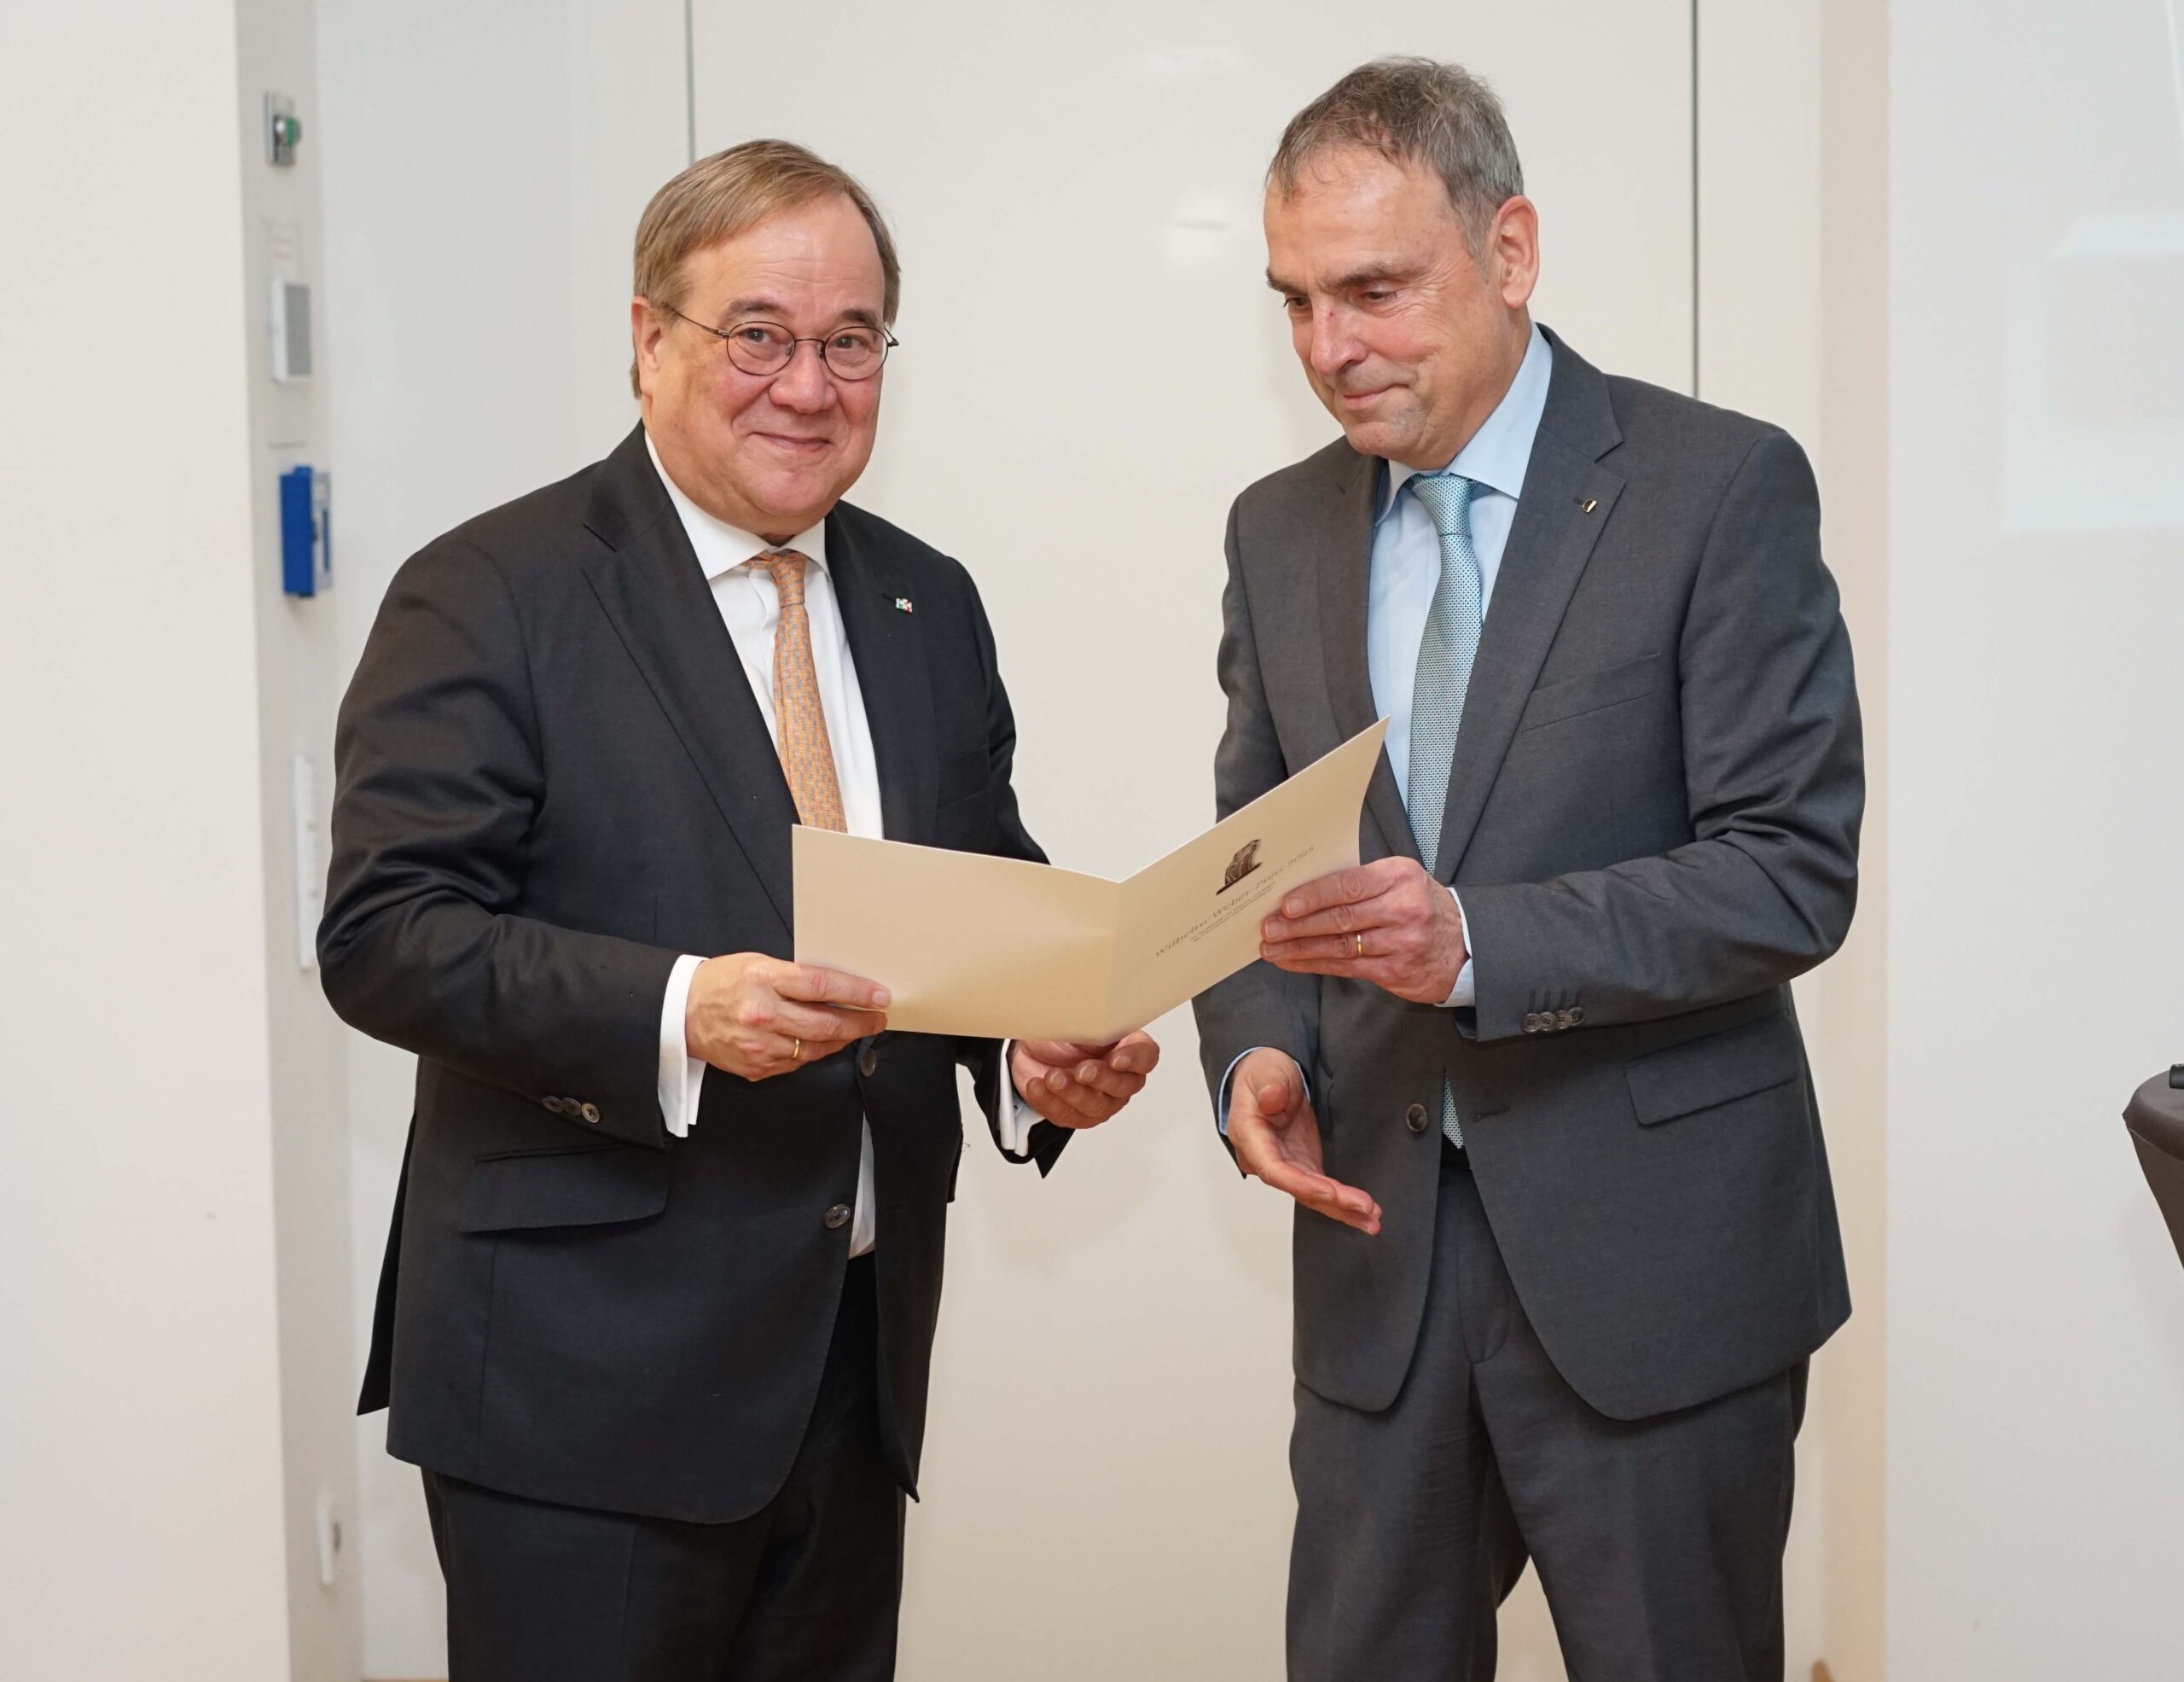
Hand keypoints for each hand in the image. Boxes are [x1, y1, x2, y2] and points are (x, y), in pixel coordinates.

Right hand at [685, 954, 888, 1080]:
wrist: (680, 1012)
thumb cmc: (720, 983)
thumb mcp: (758, 964)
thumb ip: (794, 976)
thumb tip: (837, 987)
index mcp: (763, 980)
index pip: (820, 986)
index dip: (855, 992)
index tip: (878, 995)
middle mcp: (762, 1014)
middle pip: (824, 1023)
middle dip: (859, 1022)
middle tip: (877, 1017)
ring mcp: (759, 1045)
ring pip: (815, 1047)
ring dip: (842, 1039)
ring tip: (855, 1028)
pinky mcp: (756, 1067)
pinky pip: (797, 1062)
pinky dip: (815, 1051)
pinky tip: (823, 1041)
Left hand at [1010, 1032, 1160, 1129]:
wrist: (1030, 1050)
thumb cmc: (1060, 1033)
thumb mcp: (1074, 1020)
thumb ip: (1092, 1026)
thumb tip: (1097, 1028)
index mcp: (1128, 1048)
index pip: (1146, 1056)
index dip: (1135, 1059)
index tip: (1115, 1059)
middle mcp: (1120, 1077)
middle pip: (1124, 1086)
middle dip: (1102, 1079)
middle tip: (1081, 1070)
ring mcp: (1101, 1100)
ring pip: (1097, 1106)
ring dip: (1073, 1092)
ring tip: (1052, 1077)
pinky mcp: (1077, 1115)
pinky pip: (1068, 1115)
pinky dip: (1050, 1101)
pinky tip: (1038, 1086)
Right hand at [1226, 1049, 1380, 1233]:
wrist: (1269, 1074)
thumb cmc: (1263, 1072)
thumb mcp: (1265, 1071)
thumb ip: (1268, 1085)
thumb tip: (1272, 1098)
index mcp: (1250, 1137)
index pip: (1275, 1170)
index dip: (1303, 1184)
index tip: (1331, 1193)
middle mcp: (1265, 1158)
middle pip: (1299, 1188)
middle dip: (1333, 1202)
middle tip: (1364, 1209)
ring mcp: (1287, 1163)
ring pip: (1313, 1195)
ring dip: (1342, 1209)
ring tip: (1372, 1220)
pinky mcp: (1303, 1163)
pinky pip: (1322, 1188)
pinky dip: (1343, 1201)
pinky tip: (1365, 1212)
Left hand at [1257, 858, 1467, 1004]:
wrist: (1463, 945)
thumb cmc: (1421, 906)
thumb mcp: (1401, 881)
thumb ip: (1360, 883)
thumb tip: (1303, 891)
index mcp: (1400, 877)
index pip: (1349, 885)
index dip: (1314, 896)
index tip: (1285, 905)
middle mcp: (1403, 909)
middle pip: (1341, 918)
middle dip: (1298, 925)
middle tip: (1268, 928)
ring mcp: (1400, 942)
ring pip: (1339, 945)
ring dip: (1299, 948)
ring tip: (1271, 948)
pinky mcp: (1394, 971)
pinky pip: (1346, 966)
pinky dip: (1314, 964)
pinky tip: (1292, 961)